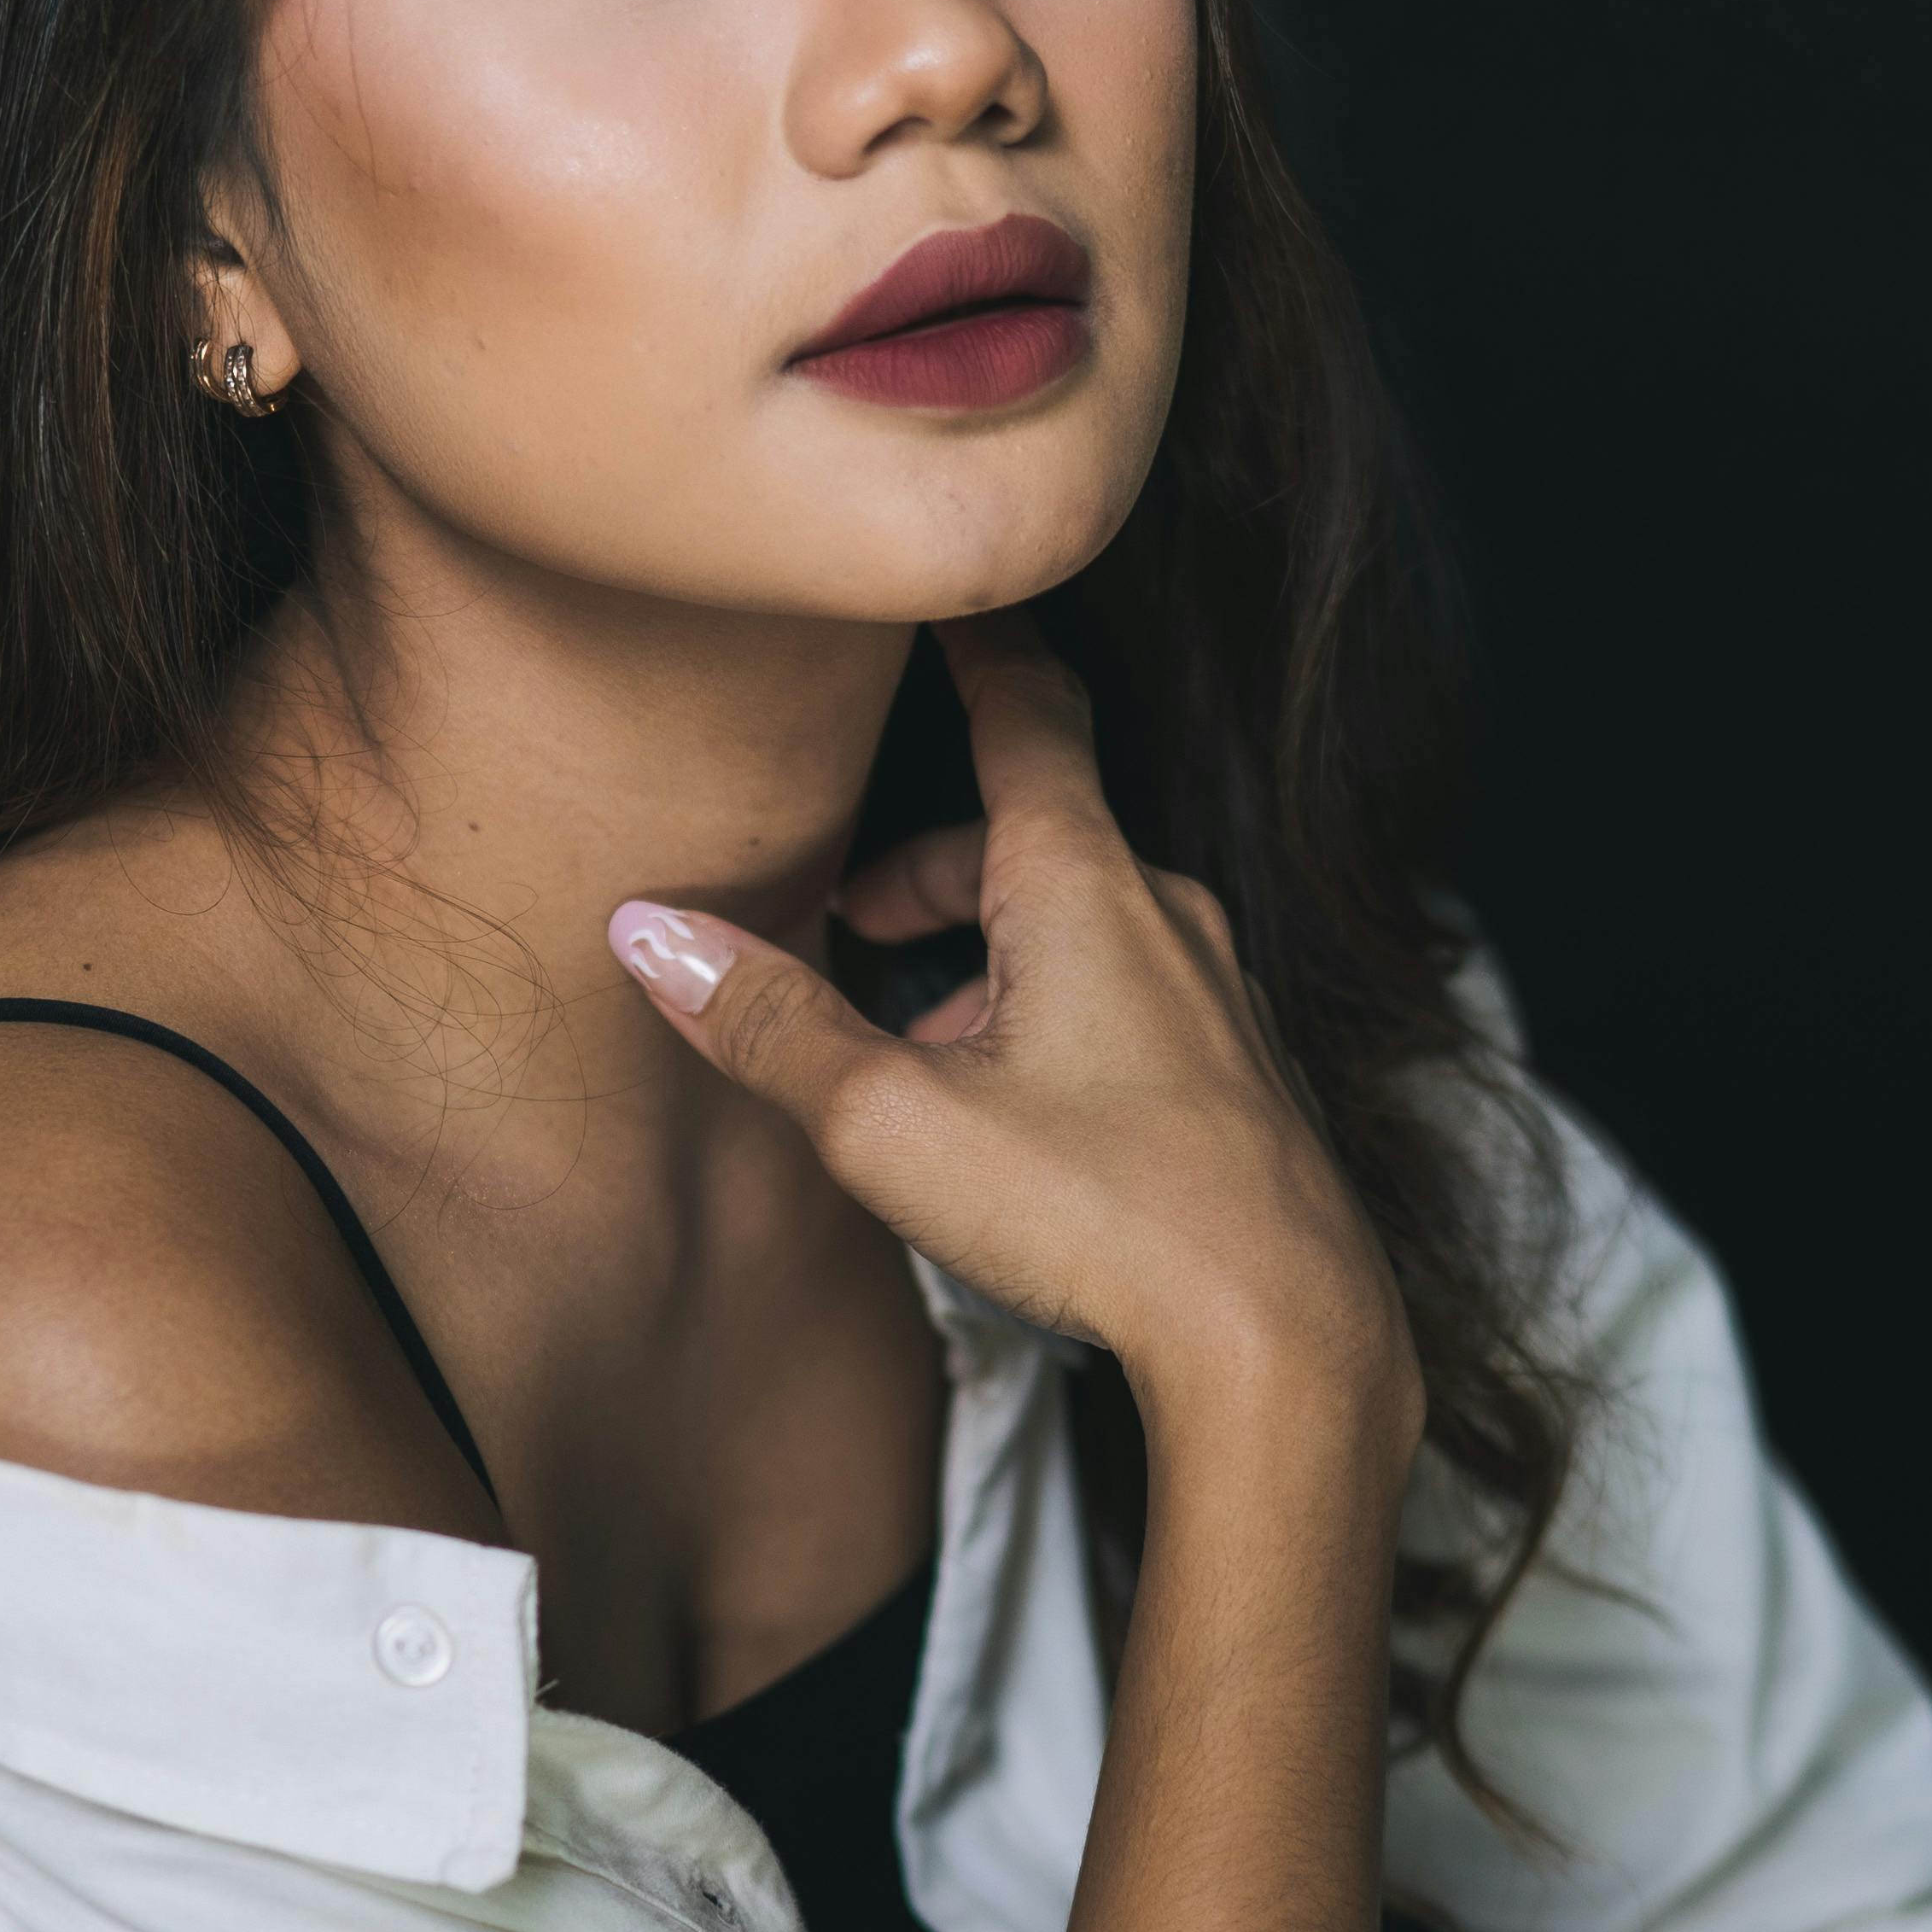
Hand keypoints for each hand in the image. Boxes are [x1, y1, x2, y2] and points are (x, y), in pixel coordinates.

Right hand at [607, 618, 1414, 1436]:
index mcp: (1083, 881)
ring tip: (907, 1049)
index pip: (1024, 708)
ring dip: (983, 956)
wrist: (1282, 1337)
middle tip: (845, 921)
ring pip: (1075, 923)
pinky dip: (1047, 1008)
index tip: (936, 594)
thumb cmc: (1098, 1214)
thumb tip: (649, 934)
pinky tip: (1004, 1116)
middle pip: (1029, 834)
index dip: (970, 642)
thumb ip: (767, 1023)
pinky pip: (1125, 992)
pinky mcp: (1235, 1068)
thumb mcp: (892, 1122)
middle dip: (928, 867)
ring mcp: (1212, 992)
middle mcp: (1163, 912)